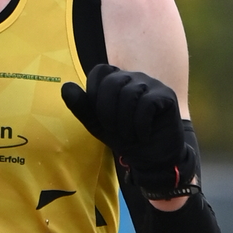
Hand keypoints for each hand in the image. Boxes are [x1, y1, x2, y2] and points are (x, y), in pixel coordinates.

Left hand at [60, 63, 198, 201]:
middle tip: (116, 132)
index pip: (99, 72)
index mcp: (116, 79)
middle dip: (108, 113)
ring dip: (125, 123)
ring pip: (130, 94)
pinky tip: (144, 135)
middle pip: (112, 82)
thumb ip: (82, 107)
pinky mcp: (166, 95)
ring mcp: (152, 84)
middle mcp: (134, 77)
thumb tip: (65, 86)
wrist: (151, 160)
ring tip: (131, 136)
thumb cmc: (125, 139)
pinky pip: (147, 104)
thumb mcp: (98, 125)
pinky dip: (140, 125)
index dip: (95, 96)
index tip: (103, 119)